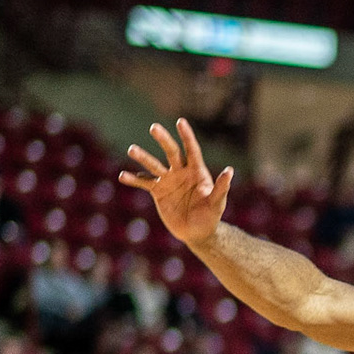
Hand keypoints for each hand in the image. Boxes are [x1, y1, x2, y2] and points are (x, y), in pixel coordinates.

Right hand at [119, 118, 233, 247]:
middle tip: (154, 128)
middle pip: (171, 152)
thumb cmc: (210, 216)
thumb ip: (221, 187)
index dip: (187, 136)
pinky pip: (144, 183)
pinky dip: (134, 179)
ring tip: (132, 150)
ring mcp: (168, 180)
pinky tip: (123, 176)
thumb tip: (230, 171)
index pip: (192, 150)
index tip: (180, 122)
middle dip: (163, 140)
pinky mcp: (158, 191)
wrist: (196, 232)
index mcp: (197, 172)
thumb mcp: (216, 203)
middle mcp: (181, 172)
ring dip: (143, 158)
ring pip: (154, 165)